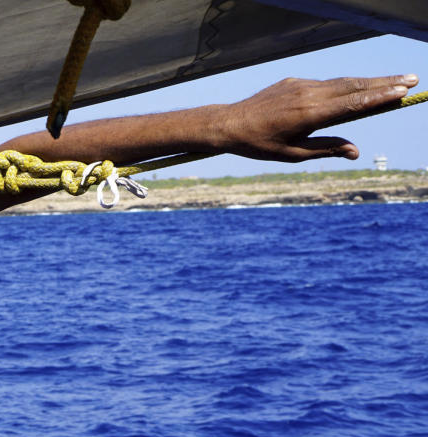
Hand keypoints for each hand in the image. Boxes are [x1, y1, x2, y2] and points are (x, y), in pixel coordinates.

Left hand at [219, 74, 418, 161]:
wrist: (228, 124)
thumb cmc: (260, 145)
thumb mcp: (293, 154)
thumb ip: (326, 150)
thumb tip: (356, 151)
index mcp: (310, 114)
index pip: (353, 103)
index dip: (379, 97)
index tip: (403, 92)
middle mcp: (308, 95)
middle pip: (354, 86)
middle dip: (385, 83)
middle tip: (412, 80)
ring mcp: (300, 85)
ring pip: (341, 82)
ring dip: (368, 82)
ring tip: (394, 82)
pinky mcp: (294, 82)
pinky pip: (324, 84)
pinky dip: (343, 86)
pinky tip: (356, 90)